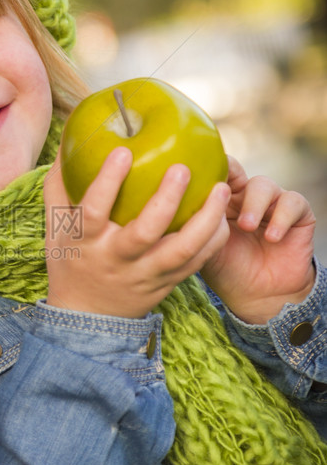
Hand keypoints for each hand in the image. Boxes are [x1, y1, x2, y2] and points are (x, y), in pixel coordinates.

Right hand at [44, 146, 230, 318]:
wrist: (87, 317)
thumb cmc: (71, 259)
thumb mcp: (56, 226)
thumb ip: (59, 185)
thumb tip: (69, 140)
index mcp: (85, 242)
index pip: (93, 211)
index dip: (107, 182)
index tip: (123, 151)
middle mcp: (116, 260)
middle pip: (144, 232)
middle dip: (166, 199)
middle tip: (183, 168)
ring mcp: (144, 275)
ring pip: (180, 250)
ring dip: (204, 220)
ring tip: (220, 189)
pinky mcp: (166, 284)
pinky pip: (195, 263)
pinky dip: (212, 240)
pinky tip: (222, 216)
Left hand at [200, 157, 315, 323]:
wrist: (259, 297)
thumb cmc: (227, 270)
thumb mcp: (202, 248)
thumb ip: (191, 225)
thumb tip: (167, 206)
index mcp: (221, 200)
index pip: (215, 173)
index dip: (208, 168)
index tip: (197, 173)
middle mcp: (245, 197)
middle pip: (238, 173)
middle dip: (229, 182)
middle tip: (223, 200)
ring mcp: (272, 204)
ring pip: (264, 184)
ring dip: (254, 204)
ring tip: (247, 226)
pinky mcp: (297, 215)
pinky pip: (293, 202)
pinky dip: (281, 217)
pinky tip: (272, 237)